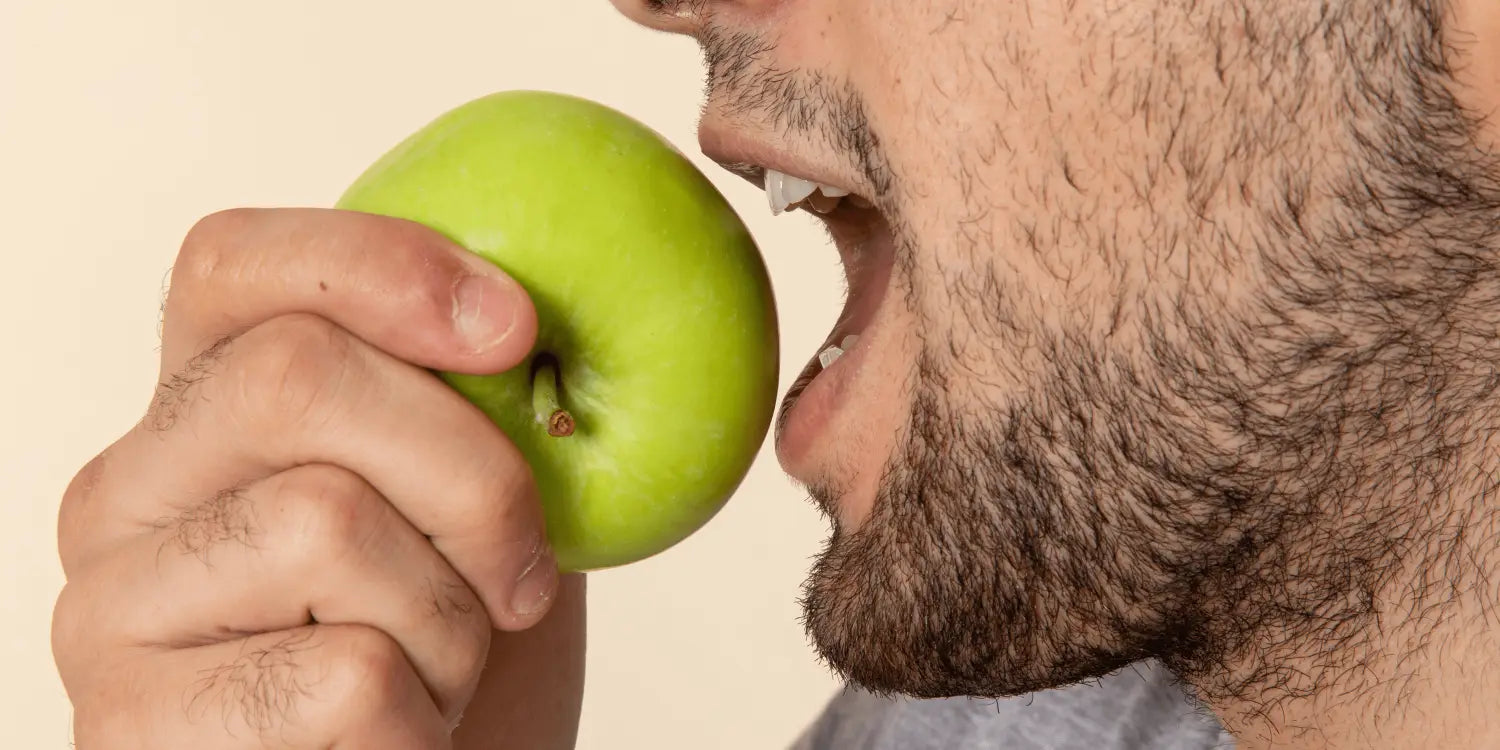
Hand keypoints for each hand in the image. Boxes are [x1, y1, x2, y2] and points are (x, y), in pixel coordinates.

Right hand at [52, 208, 558, 747]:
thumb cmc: (443, 650)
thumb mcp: (473, 508)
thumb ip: (474, 407)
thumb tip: (531, 308)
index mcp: (202, 411)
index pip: (232, 264)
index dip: (380, 266)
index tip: (515, 327)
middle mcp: (127, 491)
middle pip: (293, 378)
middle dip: (468, 472)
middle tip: (522, 575)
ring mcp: (111, 609)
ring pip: (326, 523)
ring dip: (450, 620)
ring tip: (438, 674)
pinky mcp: (130, 727)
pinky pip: (345, 675)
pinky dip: (423, 718)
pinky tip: (399, 739)